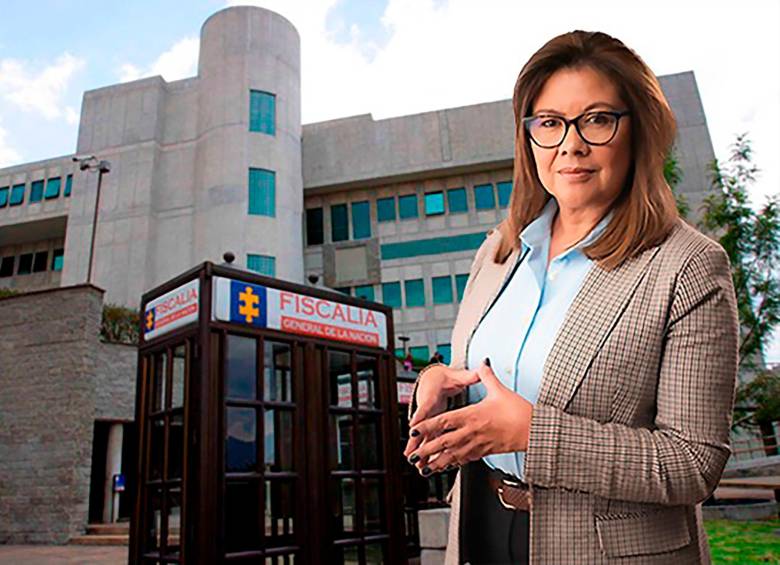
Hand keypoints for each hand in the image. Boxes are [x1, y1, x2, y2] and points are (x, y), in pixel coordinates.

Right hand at [403, 364, 480, 462]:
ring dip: (421, 451)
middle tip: (411, 454)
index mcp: (432, 397)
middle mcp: (429, 410)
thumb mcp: (457, 376)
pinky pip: (431, 441)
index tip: (413, 425)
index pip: (425, 406)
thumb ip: (470, 375)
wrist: (433, 379)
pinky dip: (430, 453)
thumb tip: (483, 366)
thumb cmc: (444, 379)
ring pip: (424, 438)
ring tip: (417, 465)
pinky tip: (429, 465)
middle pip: (421, 428)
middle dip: (416, 442)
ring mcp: (430, 420)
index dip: (419, 416)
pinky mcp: (433, 427)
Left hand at [406, 358, 533, 475]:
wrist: (534, 431)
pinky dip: (452, 464)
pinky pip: (464, 459)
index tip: (414, 429)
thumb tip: (484, 362)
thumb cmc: (519, 412)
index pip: (445, 420)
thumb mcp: (500, 390)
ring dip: (436, 462)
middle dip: (426, 449)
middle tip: (411, 456)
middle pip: (444, 442)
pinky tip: (444, 467)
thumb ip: (487, 376)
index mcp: (473, 415)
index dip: (428, 425)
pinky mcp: (484, 452)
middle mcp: (472, 432)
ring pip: (452, 455)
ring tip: (422, 468)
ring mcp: (478, 444)